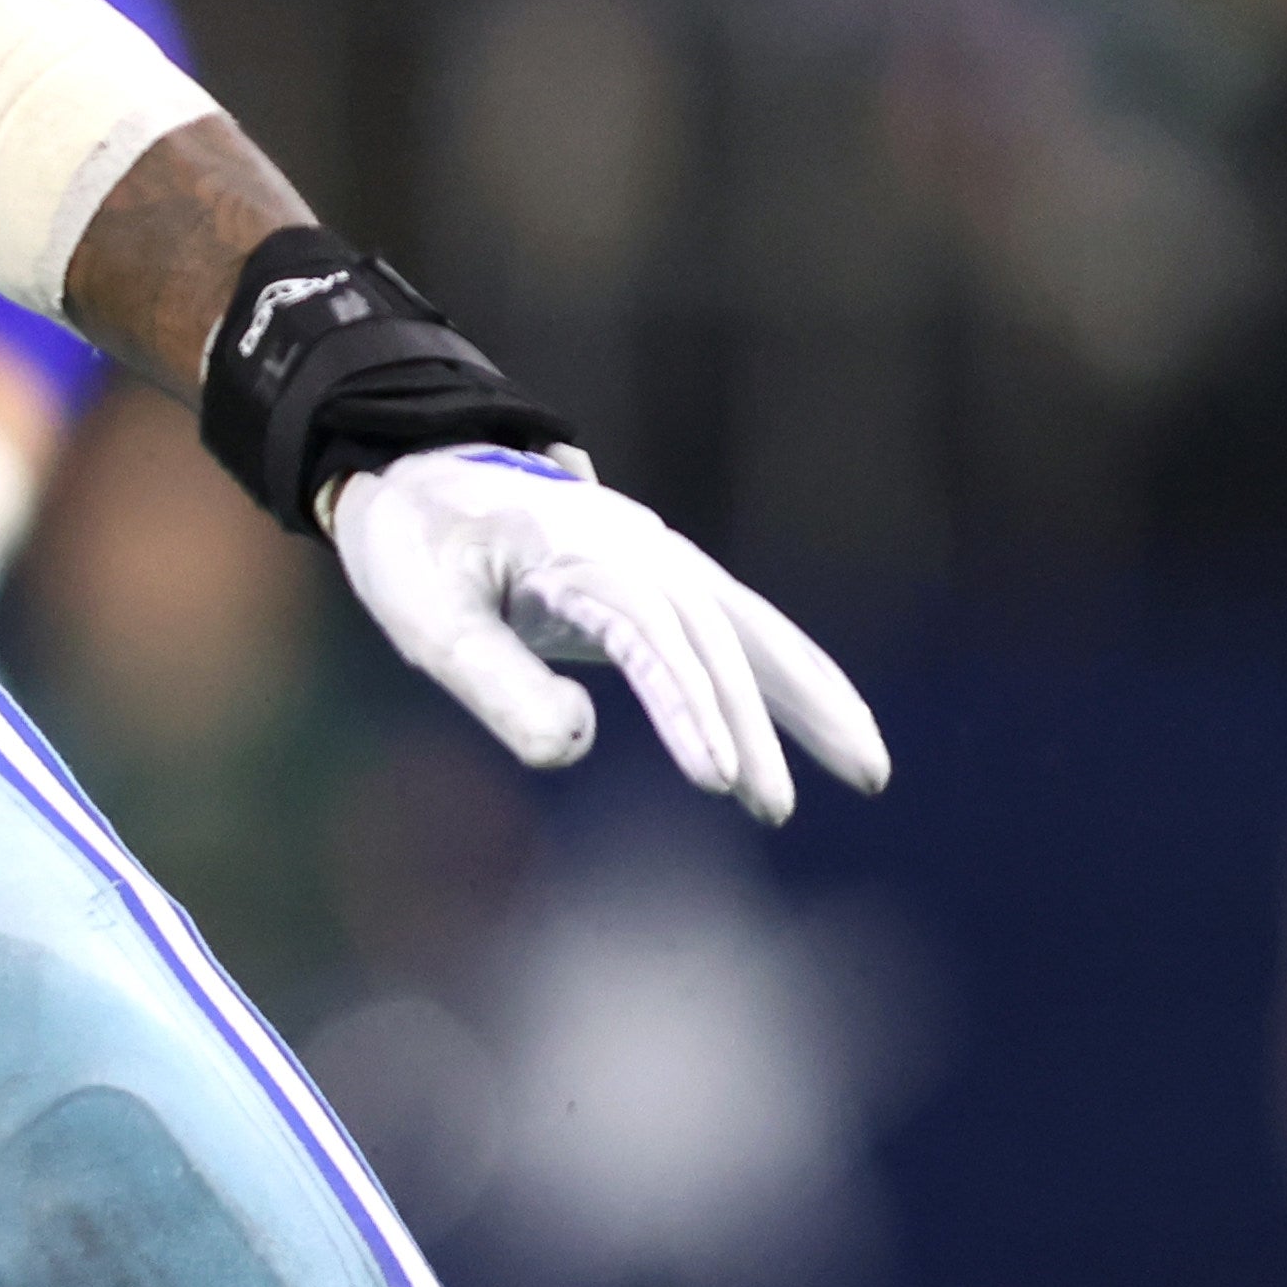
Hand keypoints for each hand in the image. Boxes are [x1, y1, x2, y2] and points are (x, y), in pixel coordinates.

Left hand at [323, 448, 890, 825]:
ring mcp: (660, 559)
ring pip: (750, 630)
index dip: (687, 709)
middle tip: (777, 810)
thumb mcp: (430, 619)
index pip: (651, 639)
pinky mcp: (664, 577)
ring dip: (808, 698)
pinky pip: (742, 626)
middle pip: (713, 640)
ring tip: (868, 769)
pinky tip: (829, 722)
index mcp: (579, 556)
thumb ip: (496, 683)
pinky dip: (791, 673)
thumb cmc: (419, 552)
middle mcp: (637, 550)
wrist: (423, 476)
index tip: (716, 780)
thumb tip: (572, 749)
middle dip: (754, 726)